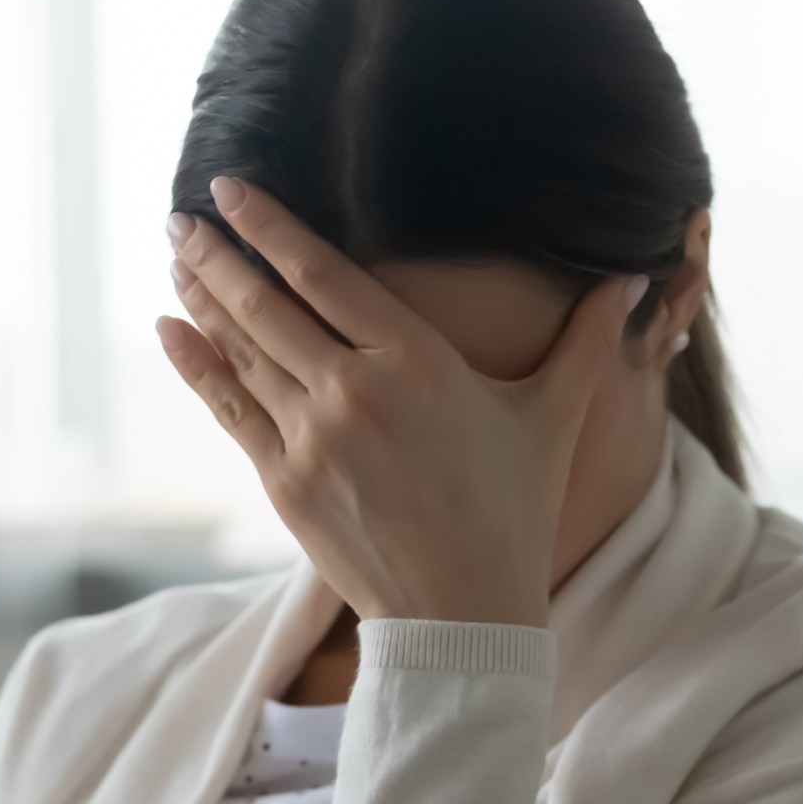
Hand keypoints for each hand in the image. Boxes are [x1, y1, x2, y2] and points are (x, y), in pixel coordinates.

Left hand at [159, 177, 648, 626]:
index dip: (272, 227)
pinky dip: (196, 365)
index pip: (325, 274)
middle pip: (267, 305)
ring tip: (178, 254)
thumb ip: (583, 342)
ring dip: (203, 297)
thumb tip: (630, 281)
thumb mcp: (552, 418)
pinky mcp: (285, 483)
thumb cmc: (513, 513)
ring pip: (242, 351)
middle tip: (184, 213)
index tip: (234, 188)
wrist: (463, 615)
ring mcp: (311, 438)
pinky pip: (229, 407)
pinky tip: (171, 328)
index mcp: (416, 361)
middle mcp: (354, 391)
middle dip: (220, 253)